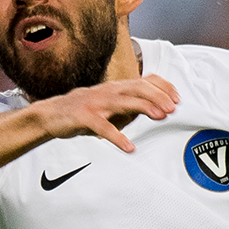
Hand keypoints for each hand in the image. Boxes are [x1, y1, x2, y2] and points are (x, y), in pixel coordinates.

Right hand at [31, 76, 180, 152]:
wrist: (52, 114)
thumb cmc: (84, 110)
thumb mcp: (110, 103)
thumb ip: (130, 104)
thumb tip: (157, 108)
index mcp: (116, 87)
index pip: (145, 80)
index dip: (163, 87)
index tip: (177, 98)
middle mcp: (109, 91)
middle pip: (138, 88)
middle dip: (158, 96)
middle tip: (173, 108)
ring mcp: (96, 103)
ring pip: (124, 102)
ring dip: (145, 107)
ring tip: (160, 116)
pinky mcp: (84, 117)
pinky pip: (103, 127)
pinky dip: (117, 137)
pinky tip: (129, 147)